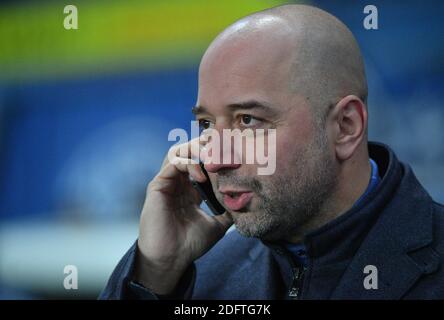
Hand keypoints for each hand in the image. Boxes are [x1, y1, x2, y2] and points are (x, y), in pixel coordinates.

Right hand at [134, 138, 232, 293]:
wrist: (172, 259)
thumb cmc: (190, 244)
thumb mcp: (218, 225)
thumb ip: (229, 212)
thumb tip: (246, 203)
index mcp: (190, 189)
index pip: (202, 161)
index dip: (216, 155)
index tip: (234, 155)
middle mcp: (179, 182)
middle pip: (190, 150)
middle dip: (206, 145)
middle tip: (223, 150)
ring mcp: (168, 182)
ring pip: (179, 151)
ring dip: (197, 149)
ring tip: (212, 158)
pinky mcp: (158, 185)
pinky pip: (173, 163)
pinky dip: (189, 163)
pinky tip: (201, 177)